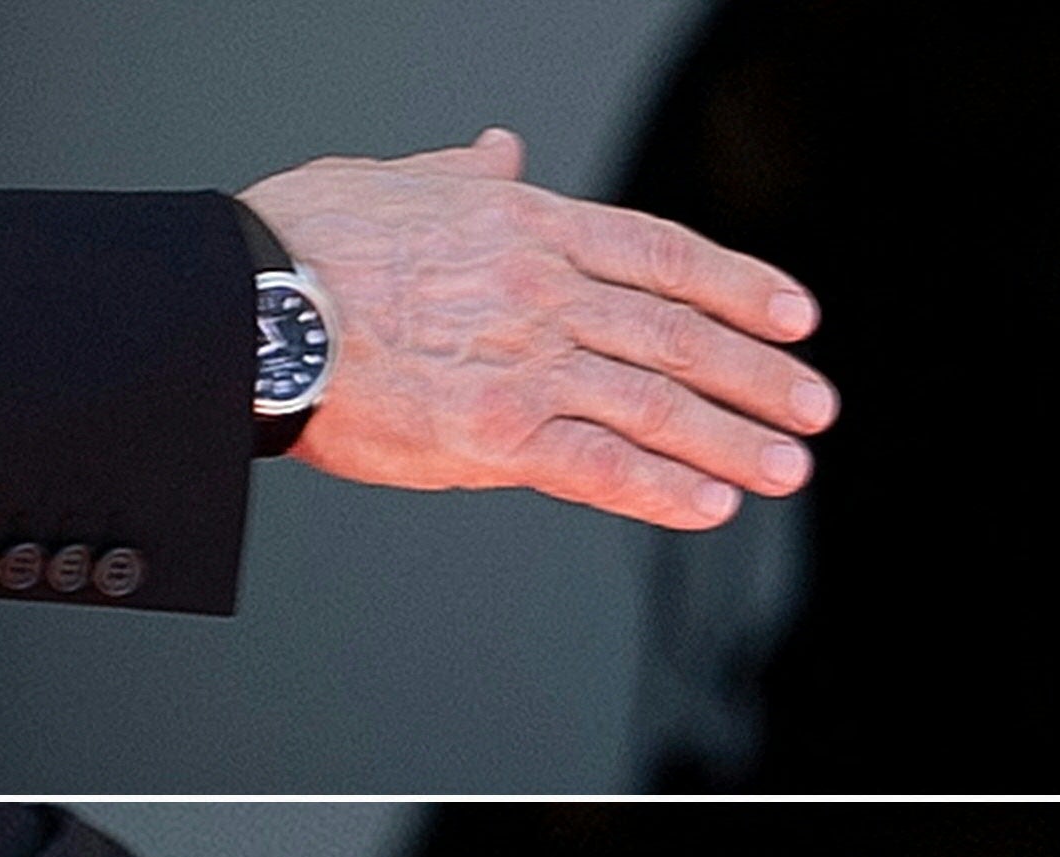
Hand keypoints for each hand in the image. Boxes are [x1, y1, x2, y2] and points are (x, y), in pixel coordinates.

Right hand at [240, 129, 833, 531]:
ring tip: (787, 469)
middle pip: (680, 335)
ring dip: (733, 440)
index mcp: (528, 226)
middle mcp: (545, 292)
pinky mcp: (495, 434)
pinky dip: (663, 489)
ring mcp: (526, 362)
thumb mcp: (397, 183)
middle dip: (759, 376)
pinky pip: (600, 468)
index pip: (665, 255)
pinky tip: (712, 505)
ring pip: (657, 404)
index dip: (742, 287)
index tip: (795, 318)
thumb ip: (467, 175)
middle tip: (815, 408)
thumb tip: (505, 148)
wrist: (244, 305)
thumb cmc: (304, 245)